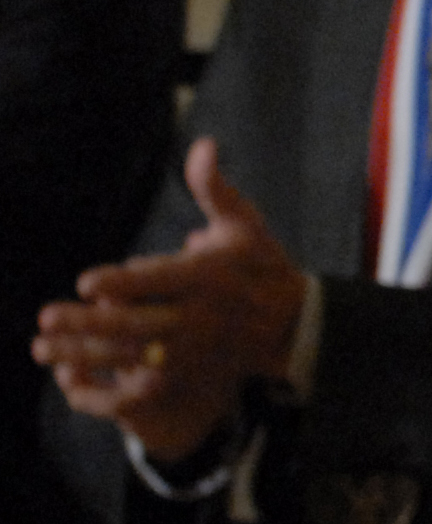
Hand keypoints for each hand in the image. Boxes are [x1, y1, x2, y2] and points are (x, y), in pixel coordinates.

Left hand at [34, 140, 309, 463]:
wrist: (293, 323)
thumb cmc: (261, 264)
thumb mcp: (243, 223)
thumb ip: (213, 188)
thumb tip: (203, 143)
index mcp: (209, 275)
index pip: (157, 280)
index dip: (119, 283)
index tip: (85, 283)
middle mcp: (201, 314)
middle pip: (136, 322)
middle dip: (88, 323)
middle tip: (47, 318)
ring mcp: (195, 348)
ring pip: (131, 355)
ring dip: (84, 353)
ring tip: (45, 348)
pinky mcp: (190, 372)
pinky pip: (140, 379)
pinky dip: (105, 376)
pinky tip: (73, 372)